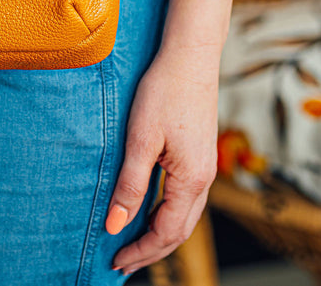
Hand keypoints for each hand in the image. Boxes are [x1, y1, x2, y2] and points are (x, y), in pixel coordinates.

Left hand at [105, 48, 219, 274]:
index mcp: (192, 180)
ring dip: (158, 233)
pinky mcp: (197, 155)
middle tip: (121, 263)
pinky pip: (183, 197)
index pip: (166, 232)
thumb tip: (116, 225)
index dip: (141, 250)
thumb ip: (130, 185)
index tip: (116, 262)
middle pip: (179, 230)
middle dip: (151, 250)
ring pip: (183, 215)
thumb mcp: (141, 140)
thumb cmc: (163, 92)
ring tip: (130, 244)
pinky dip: (164, 212)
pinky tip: (145, 211)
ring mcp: (203, 167)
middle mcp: (204, 178)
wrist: (189, 57)